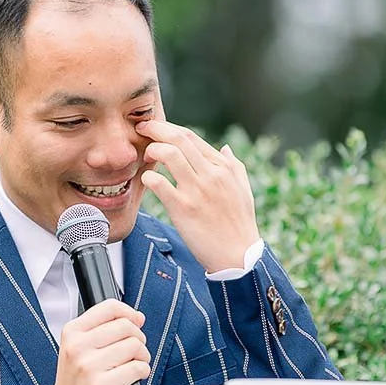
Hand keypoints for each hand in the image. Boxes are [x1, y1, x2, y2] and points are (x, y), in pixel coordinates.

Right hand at [52, 299, 150, 384]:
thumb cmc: (77, 379)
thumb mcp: (79, 347)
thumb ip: (104, 328)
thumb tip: (138, 317)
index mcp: (72, 332)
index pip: (110, 307)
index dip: (129, 313)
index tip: (136, 321)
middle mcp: (78, 346)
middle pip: (126, 326)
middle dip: (138, 338)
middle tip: (134, 350)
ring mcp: (88, 366)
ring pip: (135, 345)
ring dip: (142, 356)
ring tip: (133, 364)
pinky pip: (138, 367)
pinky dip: (143, 371)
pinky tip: (134, 376)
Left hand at [135, 119, 260, 271]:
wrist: (237, 255)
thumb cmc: (240, 223)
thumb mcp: (243, 189)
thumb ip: (234, 165)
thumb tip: (225, 147)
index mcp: (223, 167)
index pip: (191, 137)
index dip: (168, 129)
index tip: (155, 129)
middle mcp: (210, 174)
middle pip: (178, 138)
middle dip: (155, 129)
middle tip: (141, 130)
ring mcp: (196, 190)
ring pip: (169, 154)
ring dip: (152, 150)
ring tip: (145, 157)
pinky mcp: (183, 208)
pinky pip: (159, 183)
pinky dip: (148, 177)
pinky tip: (146, 181)